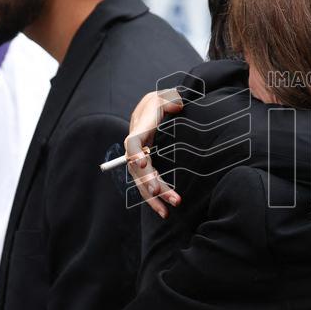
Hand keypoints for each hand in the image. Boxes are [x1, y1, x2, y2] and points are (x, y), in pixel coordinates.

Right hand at [125, 88, 182, 217]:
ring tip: (166, 213)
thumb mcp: (167, 96)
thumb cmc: (163, 101)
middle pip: (138, 169)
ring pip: (141, 182)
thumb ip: (171, 100)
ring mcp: (140, 159)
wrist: (157, 107)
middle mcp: (136, 147)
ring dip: (153, 198)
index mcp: (140, 129)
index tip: (141, 164)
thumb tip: (177, 107)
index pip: (133, 142)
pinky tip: (164, 210)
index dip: (134, 153)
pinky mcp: (147, 167)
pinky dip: (155, 198)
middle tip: (166, 196)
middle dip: (151, 183)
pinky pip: (148, 185)